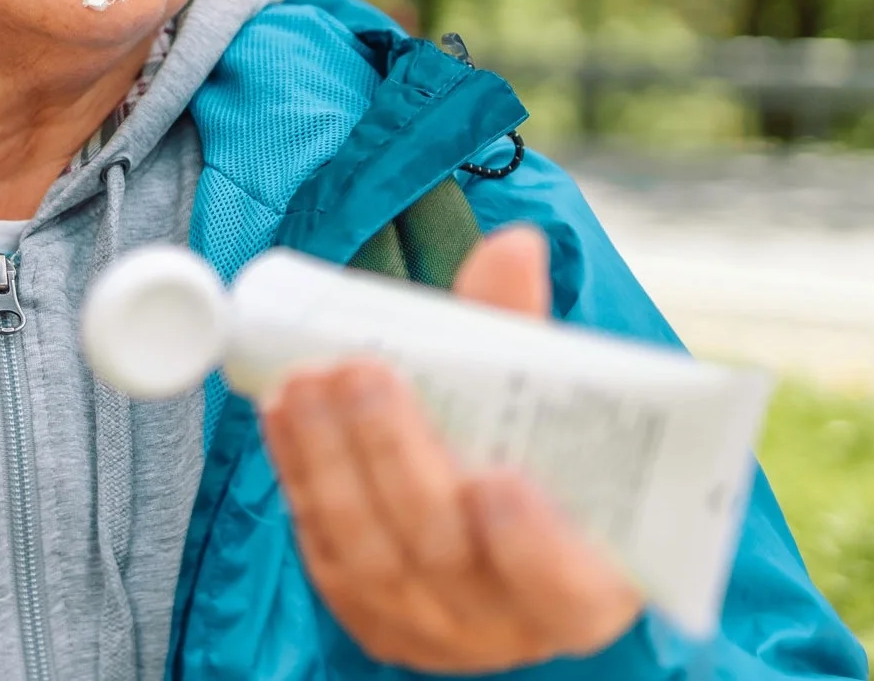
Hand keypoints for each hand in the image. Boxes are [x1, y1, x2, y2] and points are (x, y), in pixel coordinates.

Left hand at [259, 226, 643, 671]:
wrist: (502, 531)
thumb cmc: (545, 466)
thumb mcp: (556, 407)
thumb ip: (524, 332)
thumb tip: (513, 245)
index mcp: (586, 589)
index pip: (563, 586)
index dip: (532, 543)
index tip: (499, 479)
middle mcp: (506, 623)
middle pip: (444, 553)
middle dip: (397, 458)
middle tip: (367, 374)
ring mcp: (430, 627)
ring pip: (370, 555)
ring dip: (332, 460)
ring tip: (311, 381)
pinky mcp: (366, 613)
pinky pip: (324, 548)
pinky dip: (303, 476)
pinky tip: (286, 413)